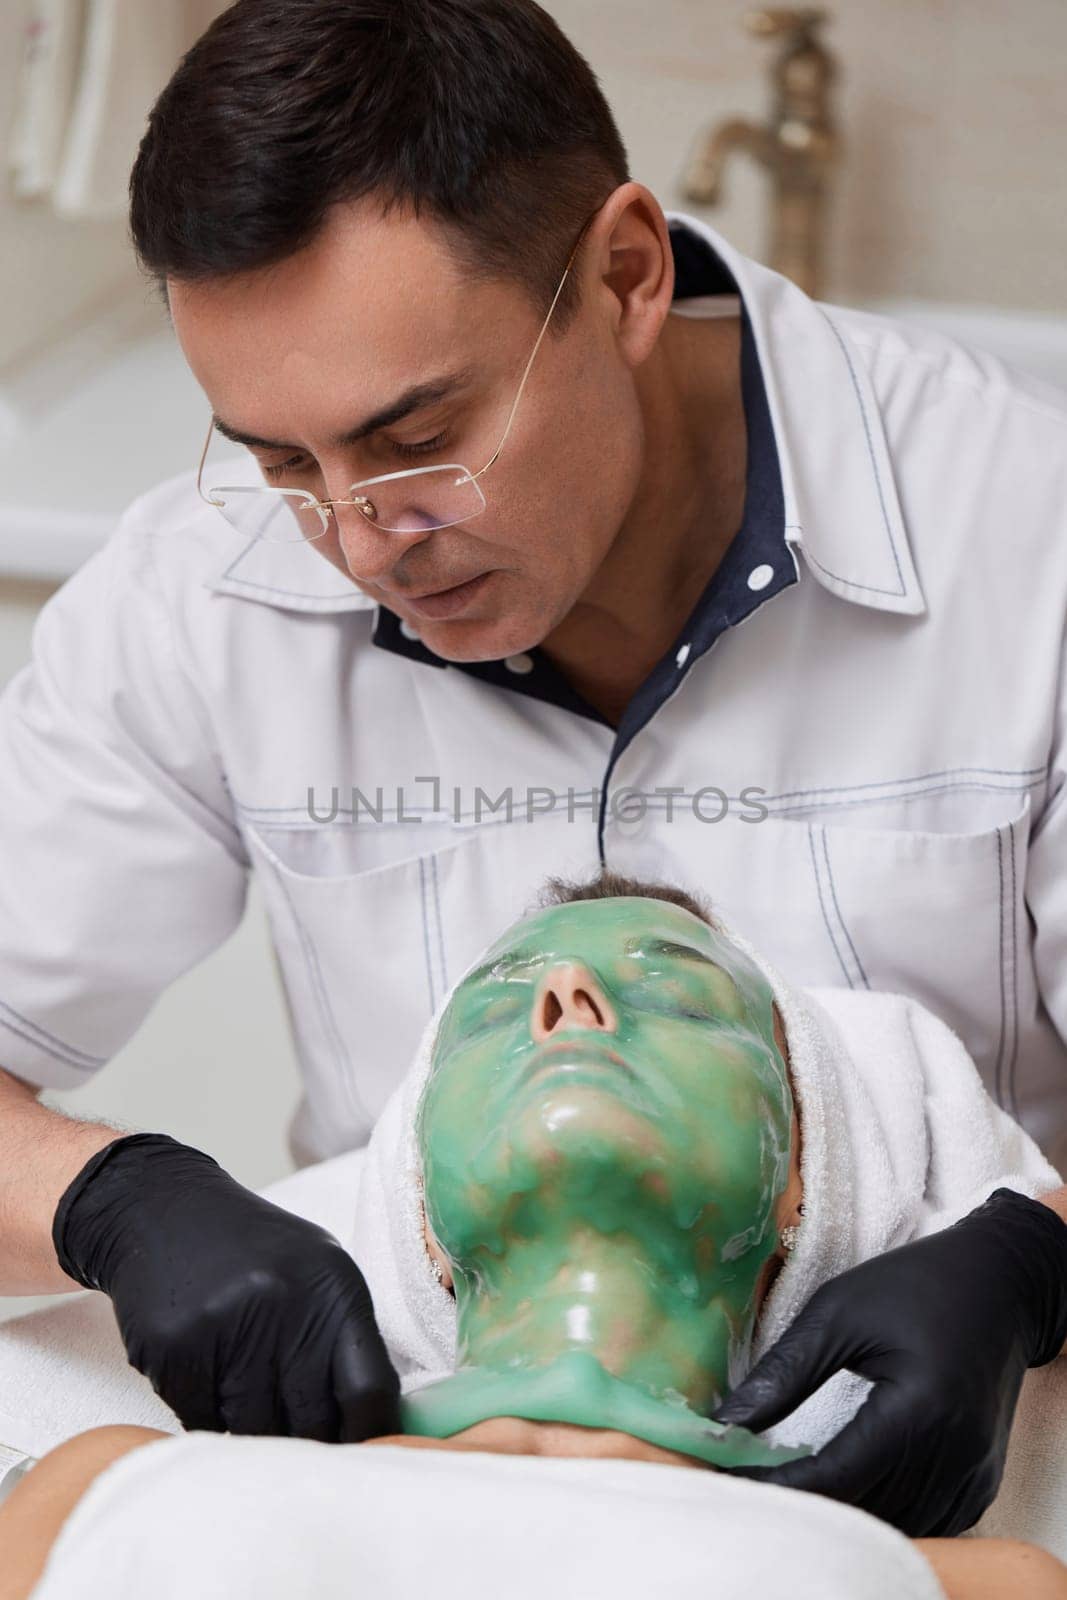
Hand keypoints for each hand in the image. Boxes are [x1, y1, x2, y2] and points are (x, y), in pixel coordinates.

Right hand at [53, 1133, 399, 1441]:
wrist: (161, 1210)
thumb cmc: (251, 1250)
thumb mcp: (315, 1271)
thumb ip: (344, 1338)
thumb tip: (372, 1426)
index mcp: (332, 1285)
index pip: (369, 1388)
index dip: (371, 1435)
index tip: (364, 1455)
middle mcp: (283, 1303)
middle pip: (312, 1420)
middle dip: (308, 1440)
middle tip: (297, 1432)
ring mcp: (225, 1326)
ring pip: (255, 1430)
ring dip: (254, 1430)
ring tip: (245, 1391)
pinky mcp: (174, 1347)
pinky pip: (202, 1421)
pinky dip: (208, 1415)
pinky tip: (206, 1378)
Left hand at [708, 1187, 1066, 1536]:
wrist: (998, 1283)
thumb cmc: (913, 1285)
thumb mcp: (838, 1313)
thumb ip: (784, 1373)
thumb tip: (724, 1425)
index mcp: (920, 1406)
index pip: (837, 1474)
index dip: (778, 1486)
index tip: (725, 1478)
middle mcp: (955, 1452)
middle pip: (863, 1506)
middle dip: (802, 1497)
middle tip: (748, 1474)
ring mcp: (973, 1473)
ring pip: (892, 1522)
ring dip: (842, 1507)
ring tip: (789, 1475)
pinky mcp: (979, 1482)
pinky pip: (923, 1520)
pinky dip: (879, 1507)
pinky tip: (847, 1478)